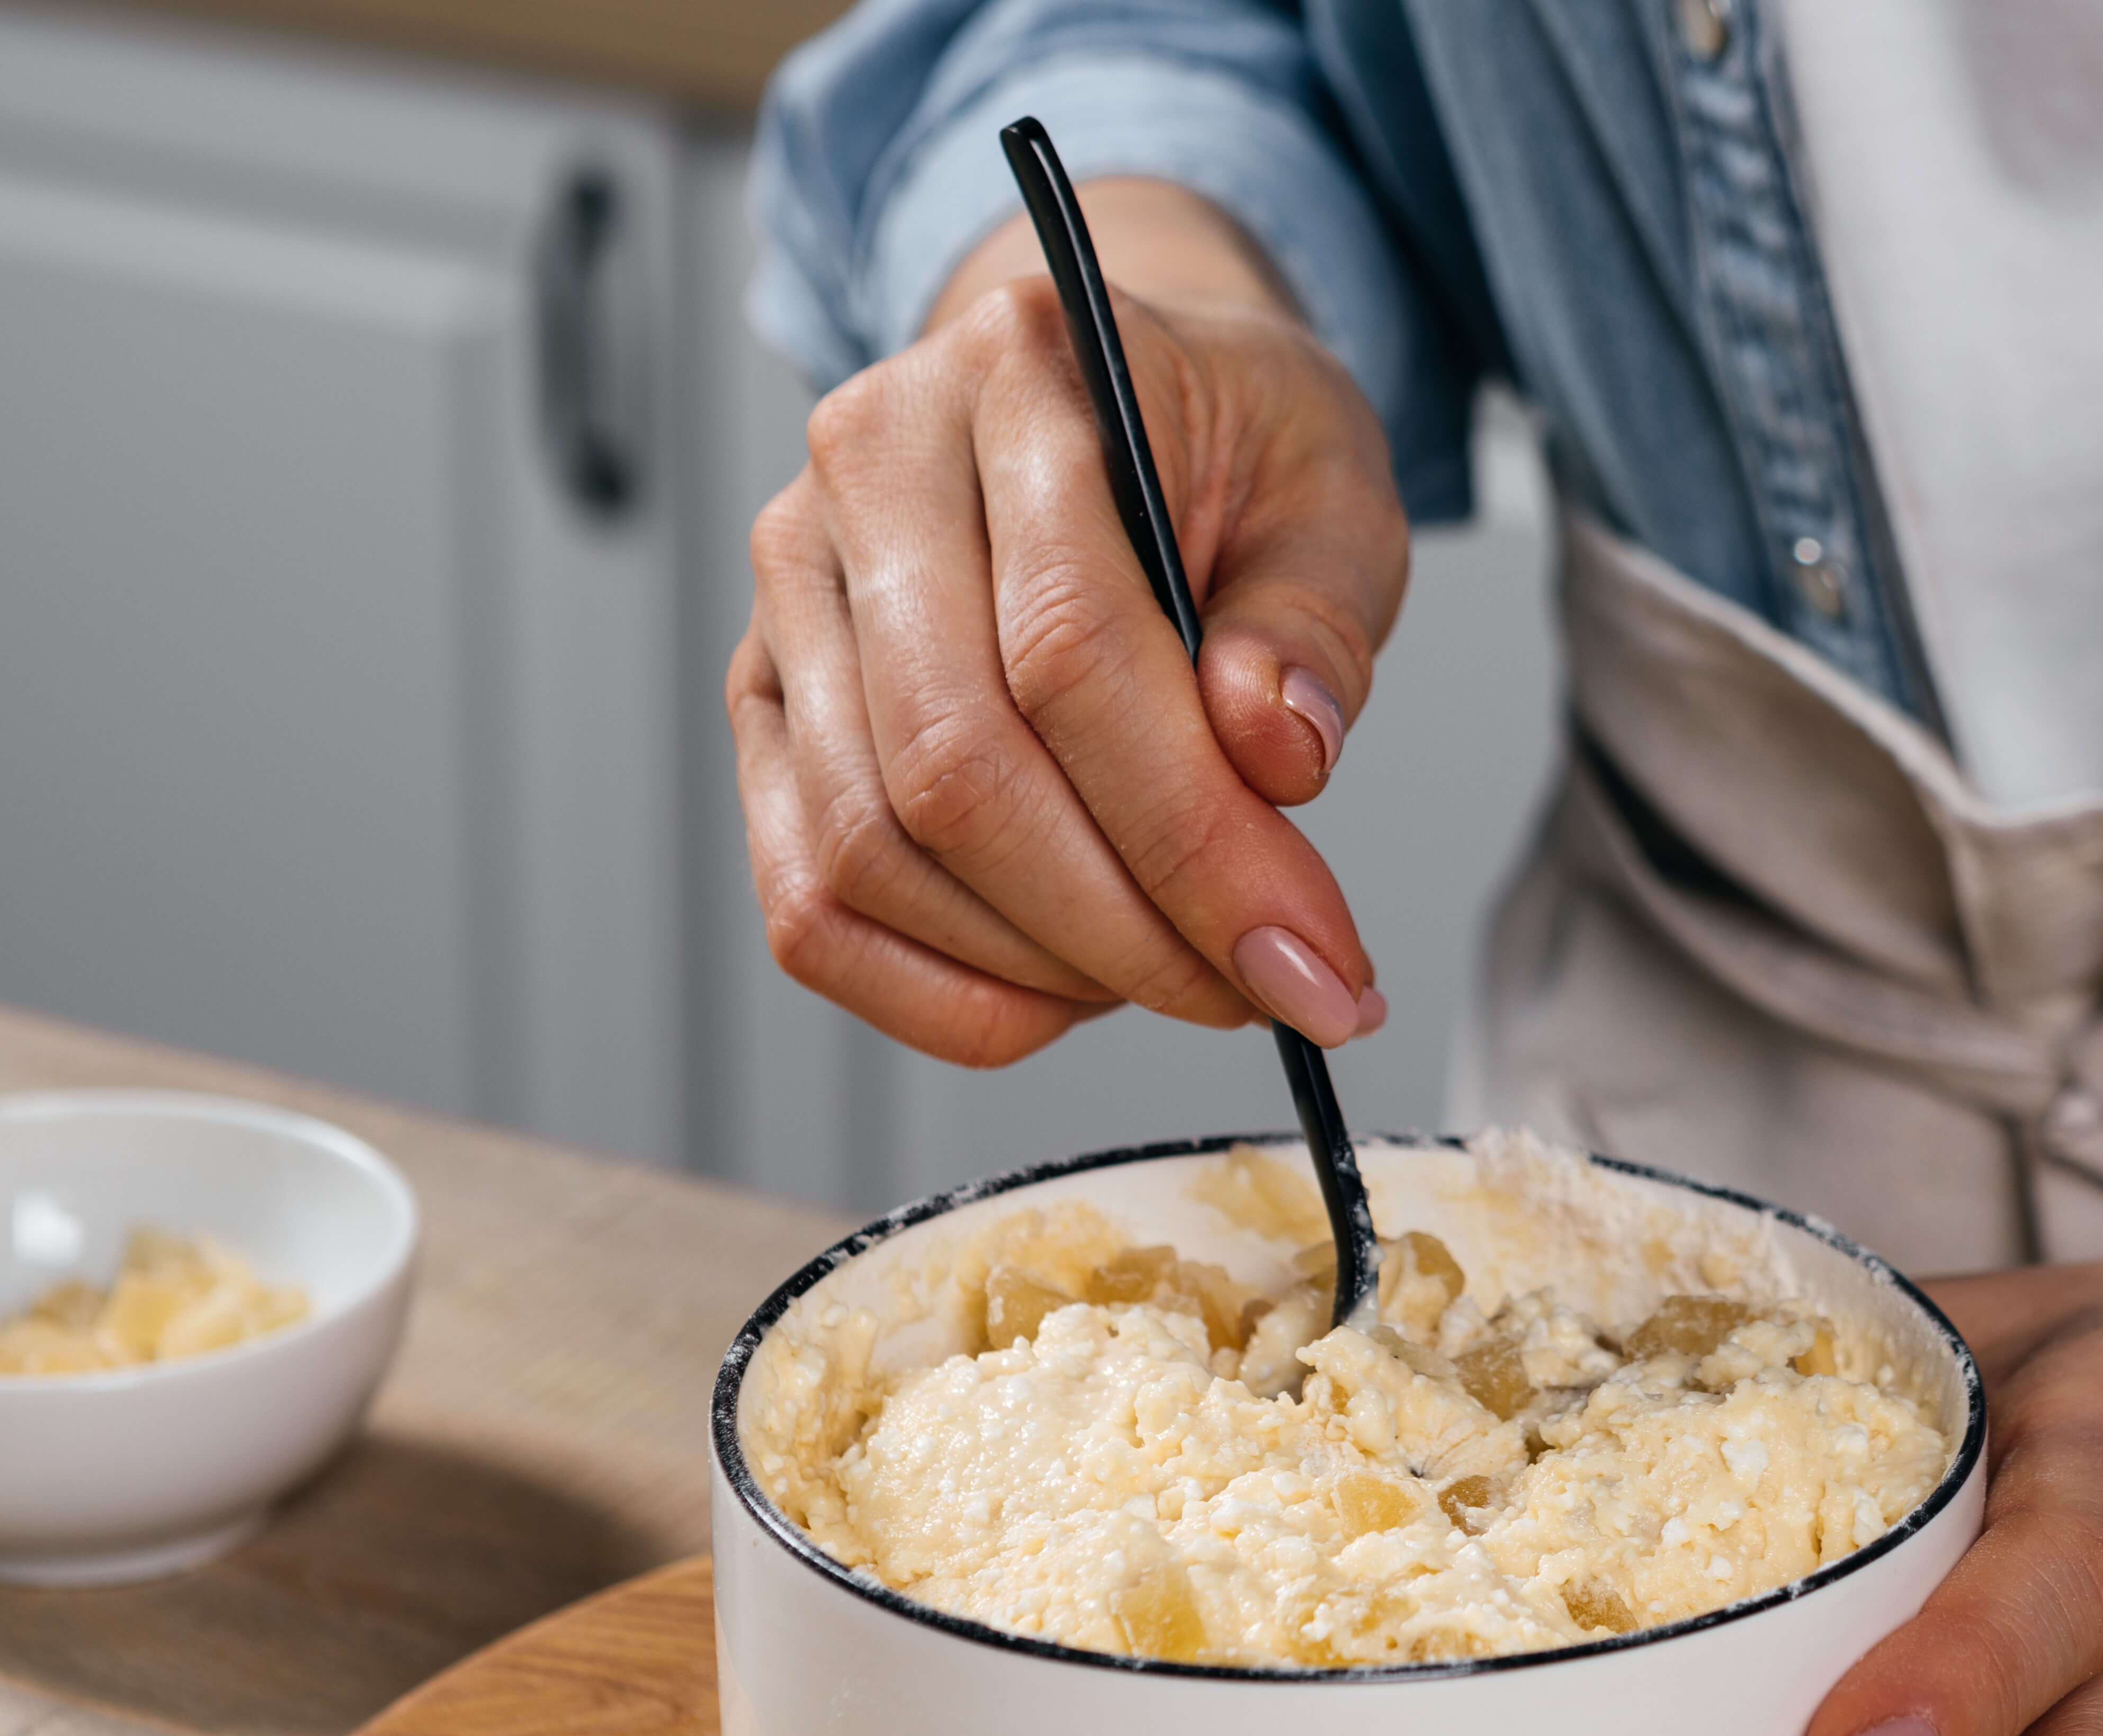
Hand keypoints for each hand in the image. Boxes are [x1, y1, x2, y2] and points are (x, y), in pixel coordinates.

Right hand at [730, 182, 1409, 1065]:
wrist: (1122, 405)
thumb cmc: (1231, 450)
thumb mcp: (1335, 496)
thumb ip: (1317, 624)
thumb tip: (1275, 755)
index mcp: (1017, 374)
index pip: (1072, 649)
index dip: (1197, 838)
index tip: (1313, 958)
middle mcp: (868, 470)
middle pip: (955, 766)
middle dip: (1128, 930)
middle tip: (1261, 991)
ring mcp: (790, 593)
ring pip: (870, 851)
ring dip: (1041, 969)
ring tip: (1179, 975)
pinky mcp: (767, 705)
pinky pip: (809, 903)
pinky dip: (942, 993)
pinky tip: (1064, 994)